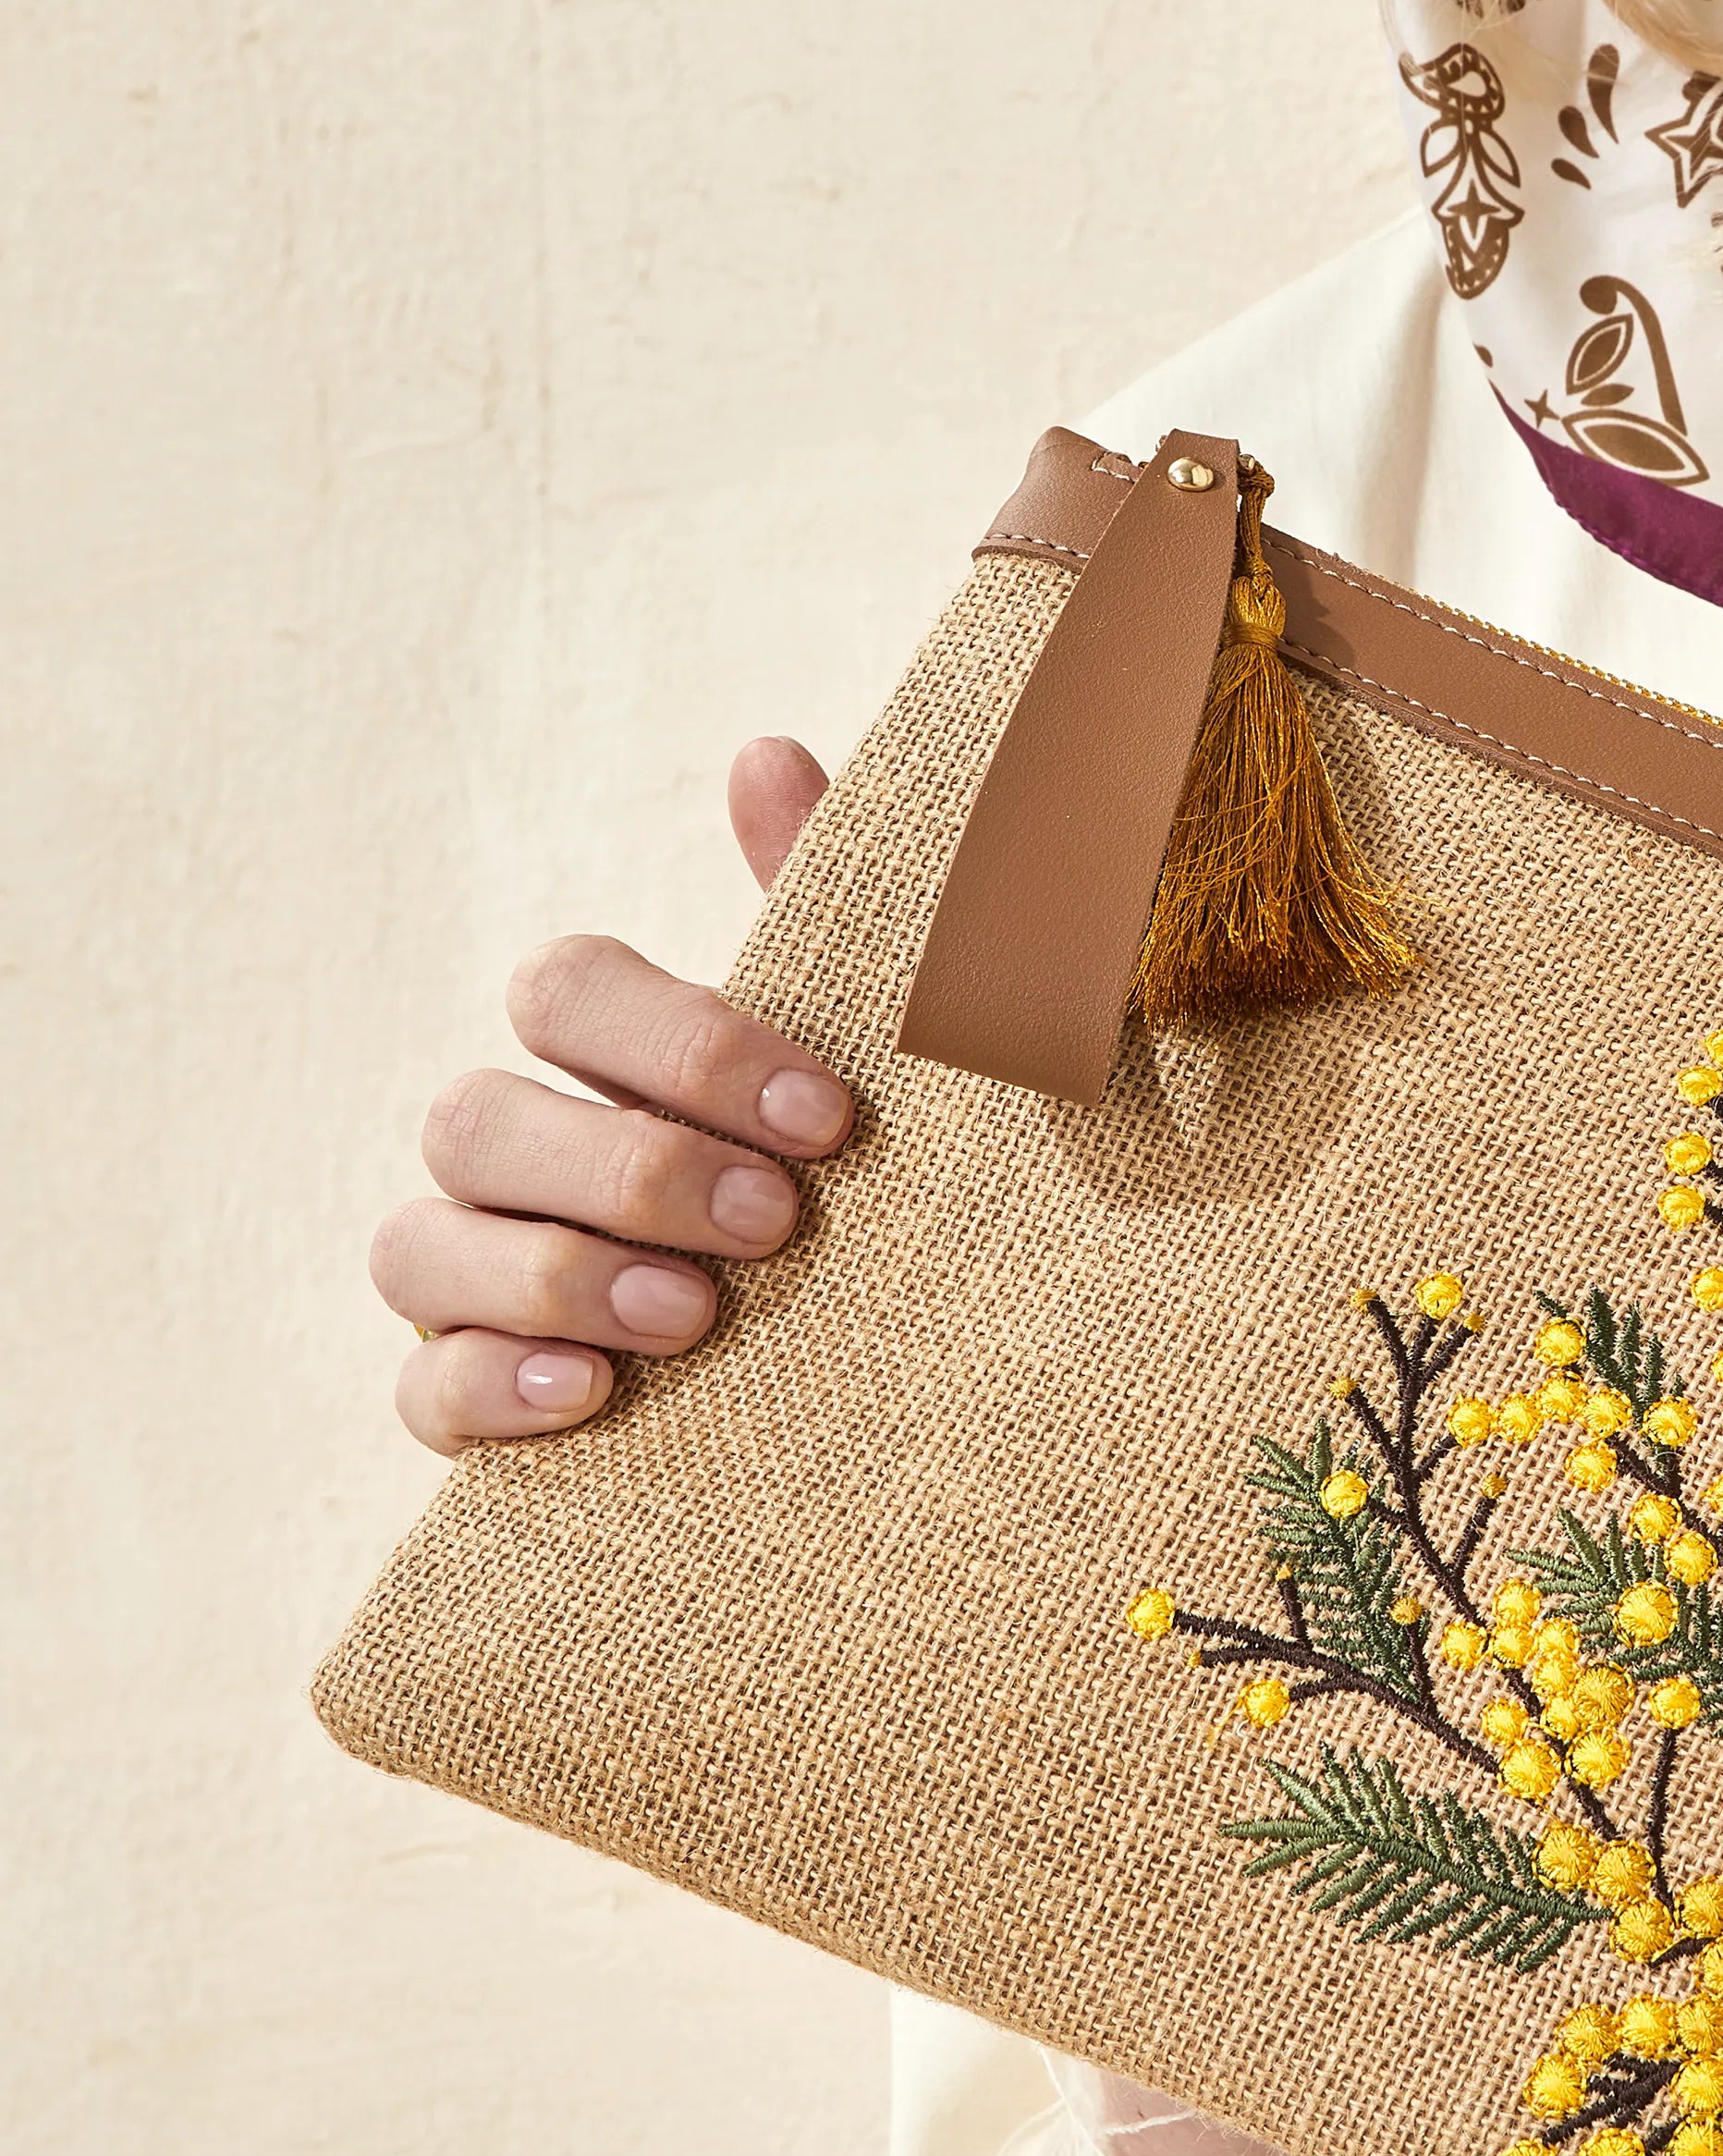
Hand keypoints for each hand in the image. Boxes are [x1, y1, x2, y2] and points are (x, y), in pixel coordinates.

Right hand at [374, 738, 844, 1454]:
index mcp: (593, 1053)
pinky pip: (420, 1390)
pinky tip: (592, 1395)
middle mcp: (507, 1154)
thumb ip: (811, 908)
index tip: (830, 1119)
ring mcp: (466, 1278)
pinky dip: (494, 1386)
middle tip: (775, 1224)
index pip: (564, 989)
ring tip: (695, 1317)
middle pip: (477, 1118)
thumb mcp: (852, 1055)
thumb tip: (764, 755)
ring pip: (422, 1245)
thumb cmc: (842, 1177)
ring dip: (558, 1275)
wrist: (871, 1361)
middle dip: (630, 1169)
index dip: (687, 1044)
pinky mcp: (461, 1400)